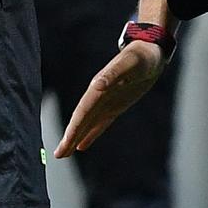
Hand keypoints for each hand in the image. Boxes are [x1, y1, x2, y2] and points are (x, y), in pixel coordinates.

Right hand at [54, 41, 166, 155]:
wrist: (150, 52)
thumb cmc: (141, 56)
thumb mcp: (130, 63)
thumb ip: (113, 73)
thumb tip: (97, 84)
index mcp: (98, 86)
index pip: (83, 111)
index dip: (73, 128)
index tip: (64, 143)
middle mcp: (98, 95)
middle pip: (81, 120)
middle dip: (69, 137)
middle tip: (58, 155)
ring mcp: (106, 101)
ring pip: (87, 123)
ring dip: (76, 137)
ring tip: (64, 153)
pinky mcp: (115, 105)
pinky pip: (100, 123)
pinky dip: (90, 134)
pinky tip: (82, 145)